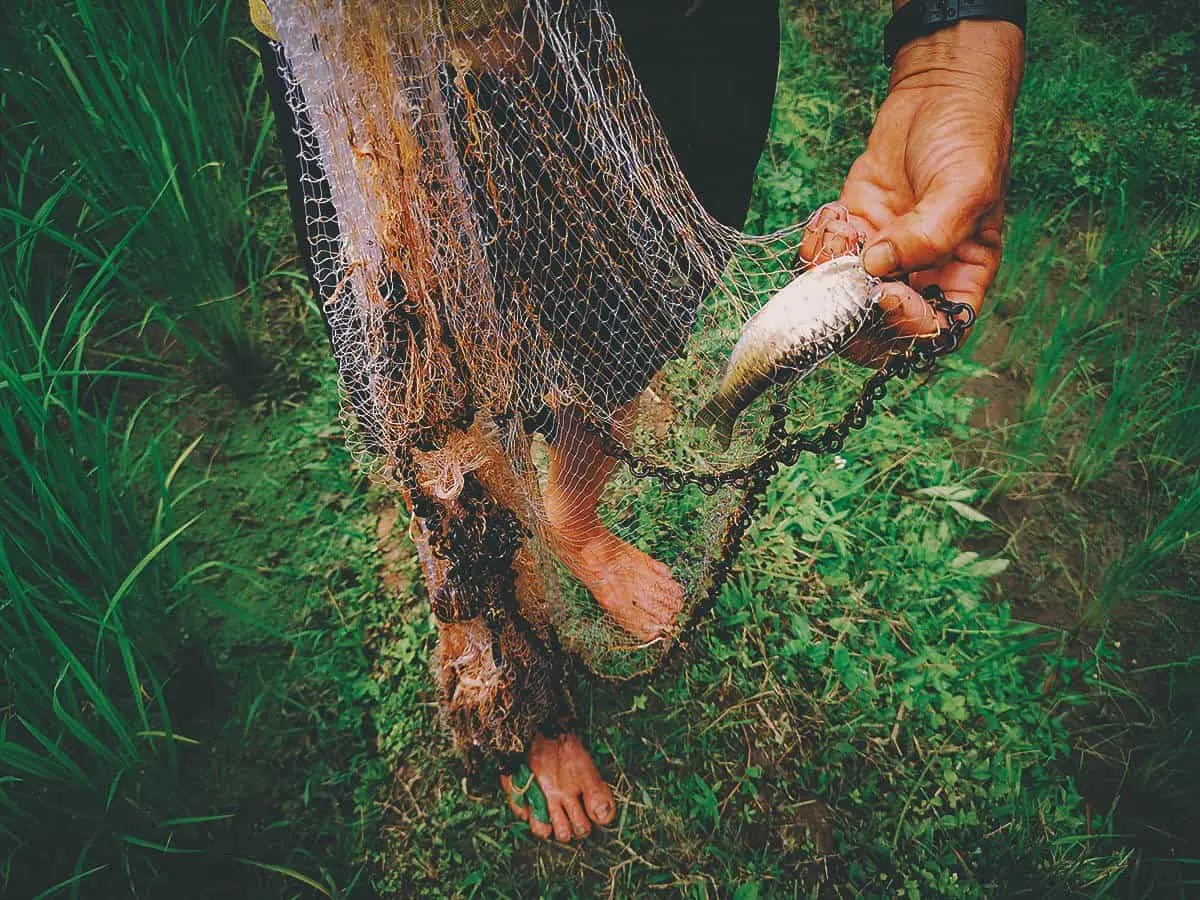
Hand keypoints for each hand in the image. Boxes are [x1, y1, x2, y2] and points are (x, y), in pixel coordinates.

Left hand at [801, 19, 1023, 365]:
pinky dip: (816, 247)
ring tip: (842, 231)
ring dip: (830, 276)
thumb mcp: (966, 187)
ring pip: (844, 298)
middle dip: (855, 309)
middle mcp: (922, 275)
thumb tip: (880, 267)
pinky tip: (832, 217)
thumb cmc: (969, 137)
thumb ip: (931, 235)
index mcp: (962, 275)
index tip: (889, 295)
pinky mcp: (854, 232)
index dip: (908, 327)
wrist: (938, 91)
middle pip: (882, 328)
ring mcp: (884, 257)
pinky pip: (823, 262)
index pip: (935, 330)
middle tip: (846, 277)